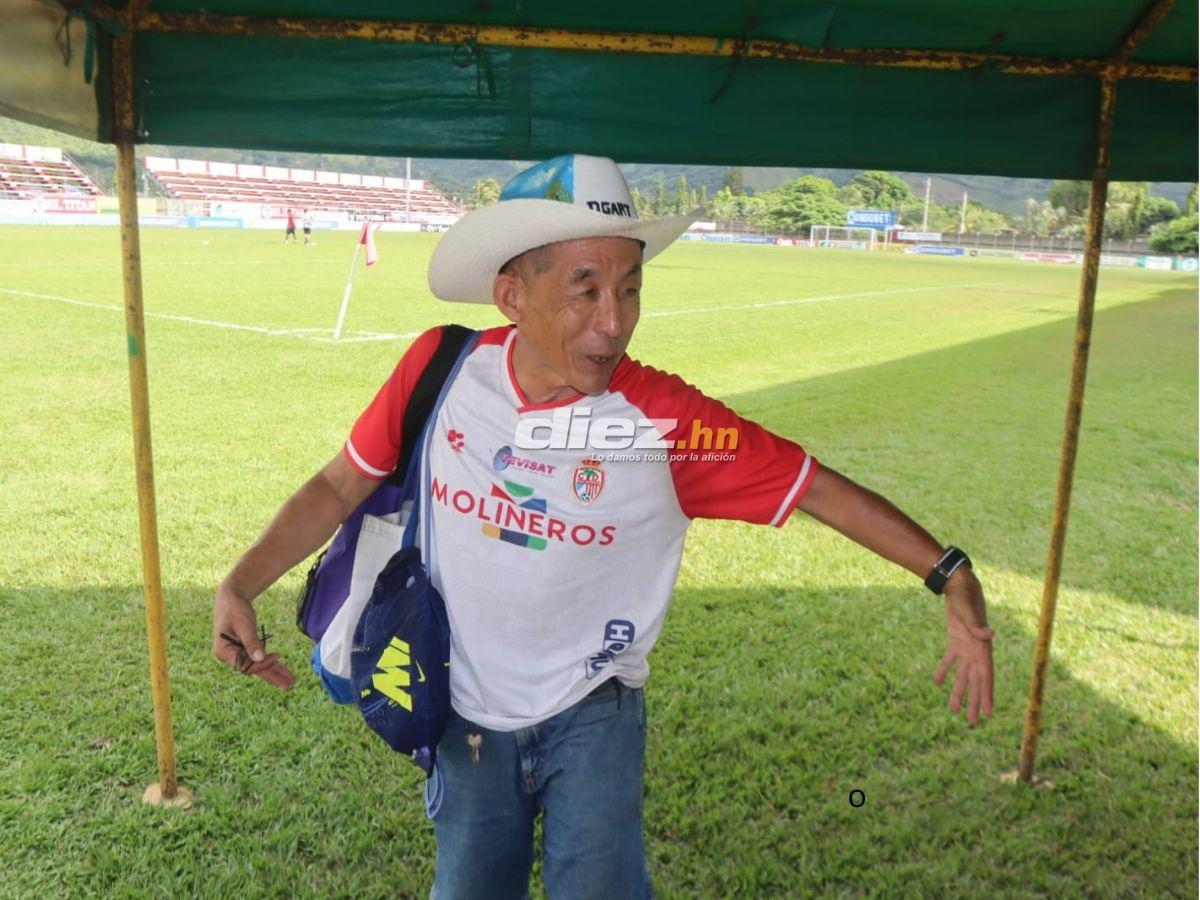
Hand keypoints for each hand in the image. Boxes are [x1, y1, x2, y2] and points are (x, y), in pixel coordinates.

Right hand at [212, 584, 294, 689]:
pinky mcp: (246, 648)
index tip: (277, 656)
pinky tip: (283, 670)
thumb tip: (260, 658)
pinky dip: (271, 663)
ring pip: (258, 666)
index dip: (261, 663)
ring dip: (274, 672)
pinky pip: (259, 658)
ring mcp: (238, 653)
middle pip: (252, 670)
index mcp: (223, 651)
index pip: (244, 665)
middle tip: (289, 685)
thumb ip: (251, 641)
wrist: (231, 596)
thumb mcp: (243, 623)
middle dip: (271, 676)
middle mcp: (229, 655)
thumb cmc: (234, 608)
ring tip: (290, 681)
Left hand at [933, 569, 993, 725]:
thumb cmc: (966, 600)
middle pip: (975, 682)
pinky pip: (950, 660)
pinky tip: (937, 683)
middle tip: (971, 722)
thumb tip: (990, 635)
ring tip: (954, 711)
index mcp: (982, 649)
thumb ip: (978, 627)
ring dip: (959, 692)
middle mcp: (976, 651)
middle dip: (974, 702)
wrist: (960, 586)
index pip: (986, 677)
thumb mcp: (970, 613)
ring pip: (962, 675)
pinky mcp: (955, 640)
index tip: (987, 713)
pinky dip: (944, 671)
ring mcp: (966, 647)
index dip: (986, 695)